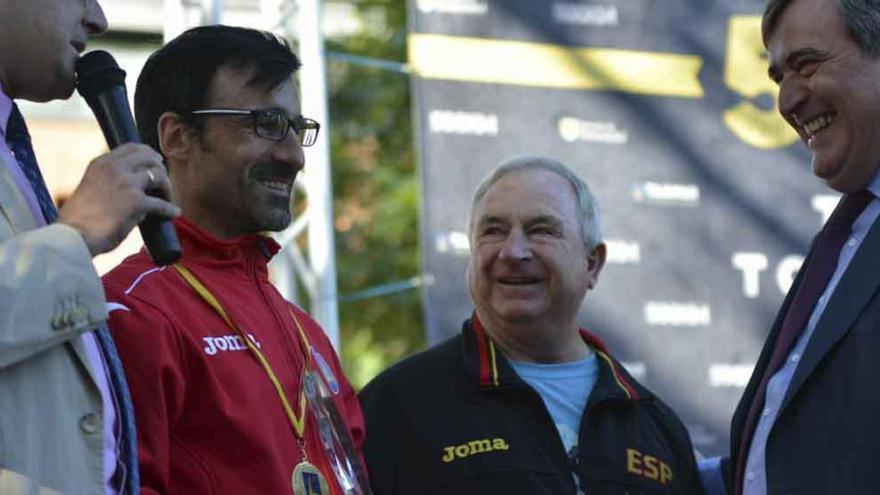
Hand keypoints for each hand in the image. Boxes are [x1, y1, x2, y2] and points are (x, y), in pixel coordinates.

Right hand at [57, 143, 180, 255]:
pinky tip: (174, 213)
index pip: (131, 148)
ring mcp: (127, 183)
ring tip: (168, 199)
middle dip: (160, 169)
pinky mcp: (137, 202)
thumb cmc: (79, 219)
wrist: (73, 236)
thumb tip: (135, 190)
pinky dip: (170, 209)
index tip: (155, 162)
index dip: (148, 154)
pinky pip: (162, 204)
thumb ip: (109, 182)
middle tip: (163, 182)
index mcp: (102, 163)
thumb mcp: (91, 187)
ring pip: (159, 176)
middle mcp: (115, 168)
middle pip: (150, 158)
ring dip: (167, 188)